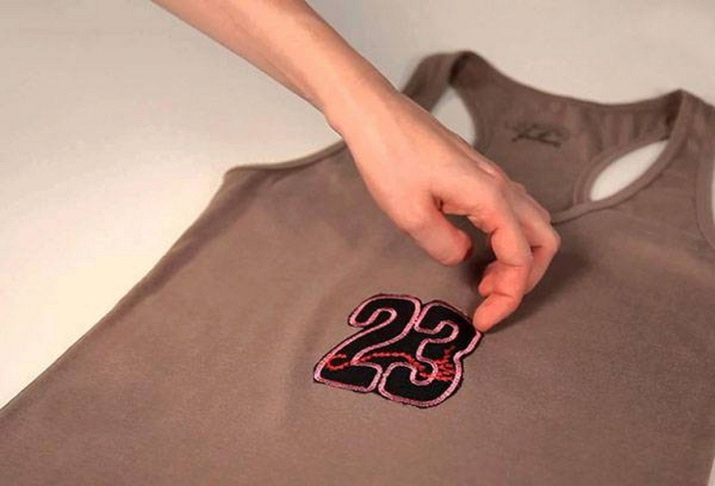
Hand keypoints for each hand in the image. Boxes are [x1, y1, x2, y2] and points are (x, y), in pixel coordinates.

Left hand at [331, 92, 560, 331]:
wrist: (376, 114)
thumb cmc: (389, 157)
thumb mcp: (410, 214)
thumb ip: (444, 246)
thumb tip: (462, 256)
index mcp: (491, 197)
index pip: (520, 258)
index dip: (508, 297)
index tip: (481, 320)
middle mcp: (500, 186)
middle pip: (543, 239)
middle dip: (525, 278)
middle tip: (491, 299)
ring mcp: (491, 177)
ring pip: (530, 224)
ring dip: (517, 257)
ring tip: (483, 279)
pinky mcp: (476, 175)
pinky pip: (509, 211)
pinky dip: (505, 238)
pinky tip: (475, 249)